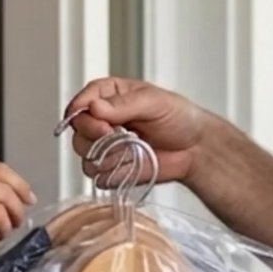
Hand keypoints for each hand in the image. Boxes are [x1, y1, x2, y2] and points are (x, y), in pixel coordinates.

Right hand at [61, 77, 215, 185]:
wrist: (195, 149)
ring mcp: (102, 146)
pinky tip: (133, 163)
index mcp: (106, 96)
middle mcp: (100, 120)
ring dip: (107, 155)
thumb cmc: (179, 118)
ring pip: (84, 155)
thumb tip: (95, 107)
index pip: (79, 104)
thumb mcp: (154, 102)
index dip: (85, 116)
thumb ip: (123, 105)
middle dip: (97, 137)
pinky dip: (113, 172)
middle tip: (121, 136)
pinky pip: (97, 175)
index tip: (102, 124)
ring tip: (133, 149)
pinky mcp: (109, 169)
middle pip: (77, 131)